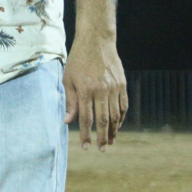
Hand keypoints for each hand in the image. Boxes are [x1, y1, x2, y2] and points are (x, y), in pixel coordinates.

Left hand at [63, 35, 126, 150]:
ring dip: (113, 131)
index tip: (86, 147)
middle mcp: (101, 90)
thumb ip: (70, 101)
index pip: (86, 119)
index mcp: (86, 90)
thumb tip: (68, 121)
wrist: (96, 41)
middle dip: (102, 138)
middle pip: (103, 121)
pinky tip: (116, 126)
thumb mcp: (68, 79)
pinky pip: (123, 106)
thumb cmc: (78, 60)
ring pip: (116, 115)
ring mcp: (114, 88)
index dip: (86, 135)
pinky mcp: (122, 84)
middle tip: (101, 150)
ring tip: (110, 142)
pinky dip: (121, 118)